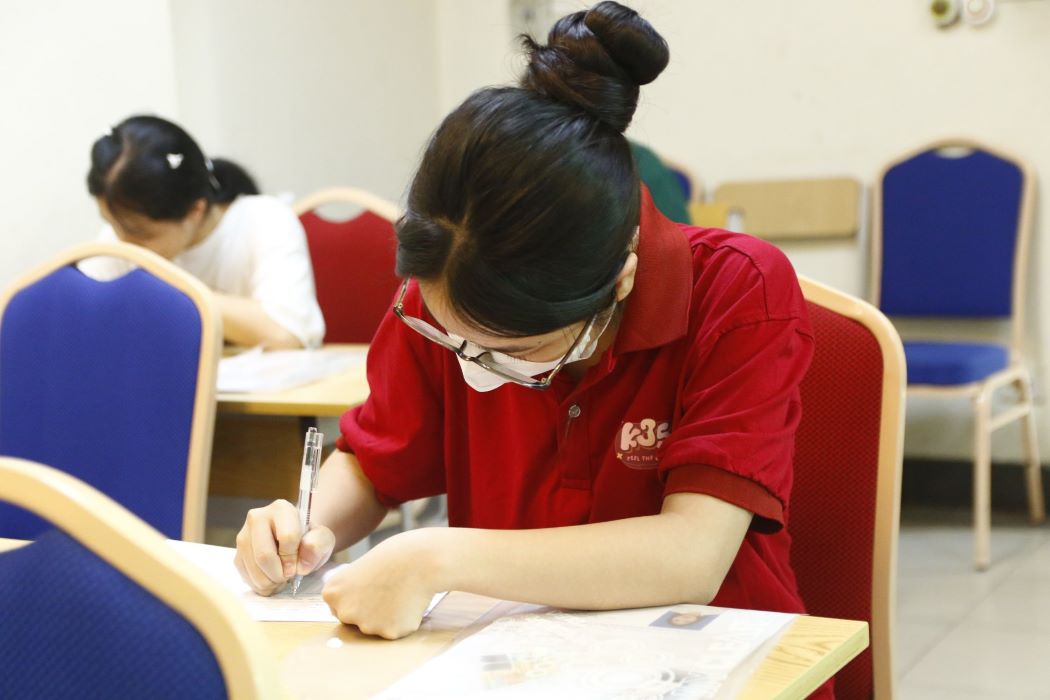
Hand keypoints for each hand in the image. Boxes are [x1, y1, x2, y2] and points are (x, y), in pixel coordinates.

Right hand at [234, 499, 335, 595]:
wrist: (295, 542)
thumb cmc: (309, 539)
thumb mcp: (323, 539)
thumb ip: (318, 545)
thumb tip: (301, 565)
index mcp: (281, 509)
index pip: (287, 538)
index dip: (293, 558)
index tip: (299, 567)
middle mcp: (257, 517)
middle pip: (264, 555)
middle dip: (279, 574)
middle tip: (288, 577)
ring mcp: (244, 535)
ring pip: (253, 567)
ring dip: (270, 582)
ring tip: (281, 580)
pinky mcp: (237, 553)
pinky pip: (245, 575)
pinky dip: (260, 584)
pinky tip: (271, 579)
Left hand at [322, 529, 440, 638]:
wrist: (420, 559)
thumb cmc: (392, 558)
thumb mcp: (357, 570)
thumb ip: (349, 592)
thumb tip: (352, 612)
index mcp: (332, 593)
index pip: (339, 607)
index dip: (357, 596)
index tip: (370, 584)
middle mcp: (345, 612)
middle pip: (354, 621)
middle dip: (369, 610)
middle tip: (386, 589)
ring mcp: (366, 625)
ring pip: (375, 627)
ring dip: (386, 616)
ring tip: (398, 593)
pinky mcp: (388, 633)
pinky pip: (394, 630)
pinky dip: (402, 620)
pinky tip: (408, 602)